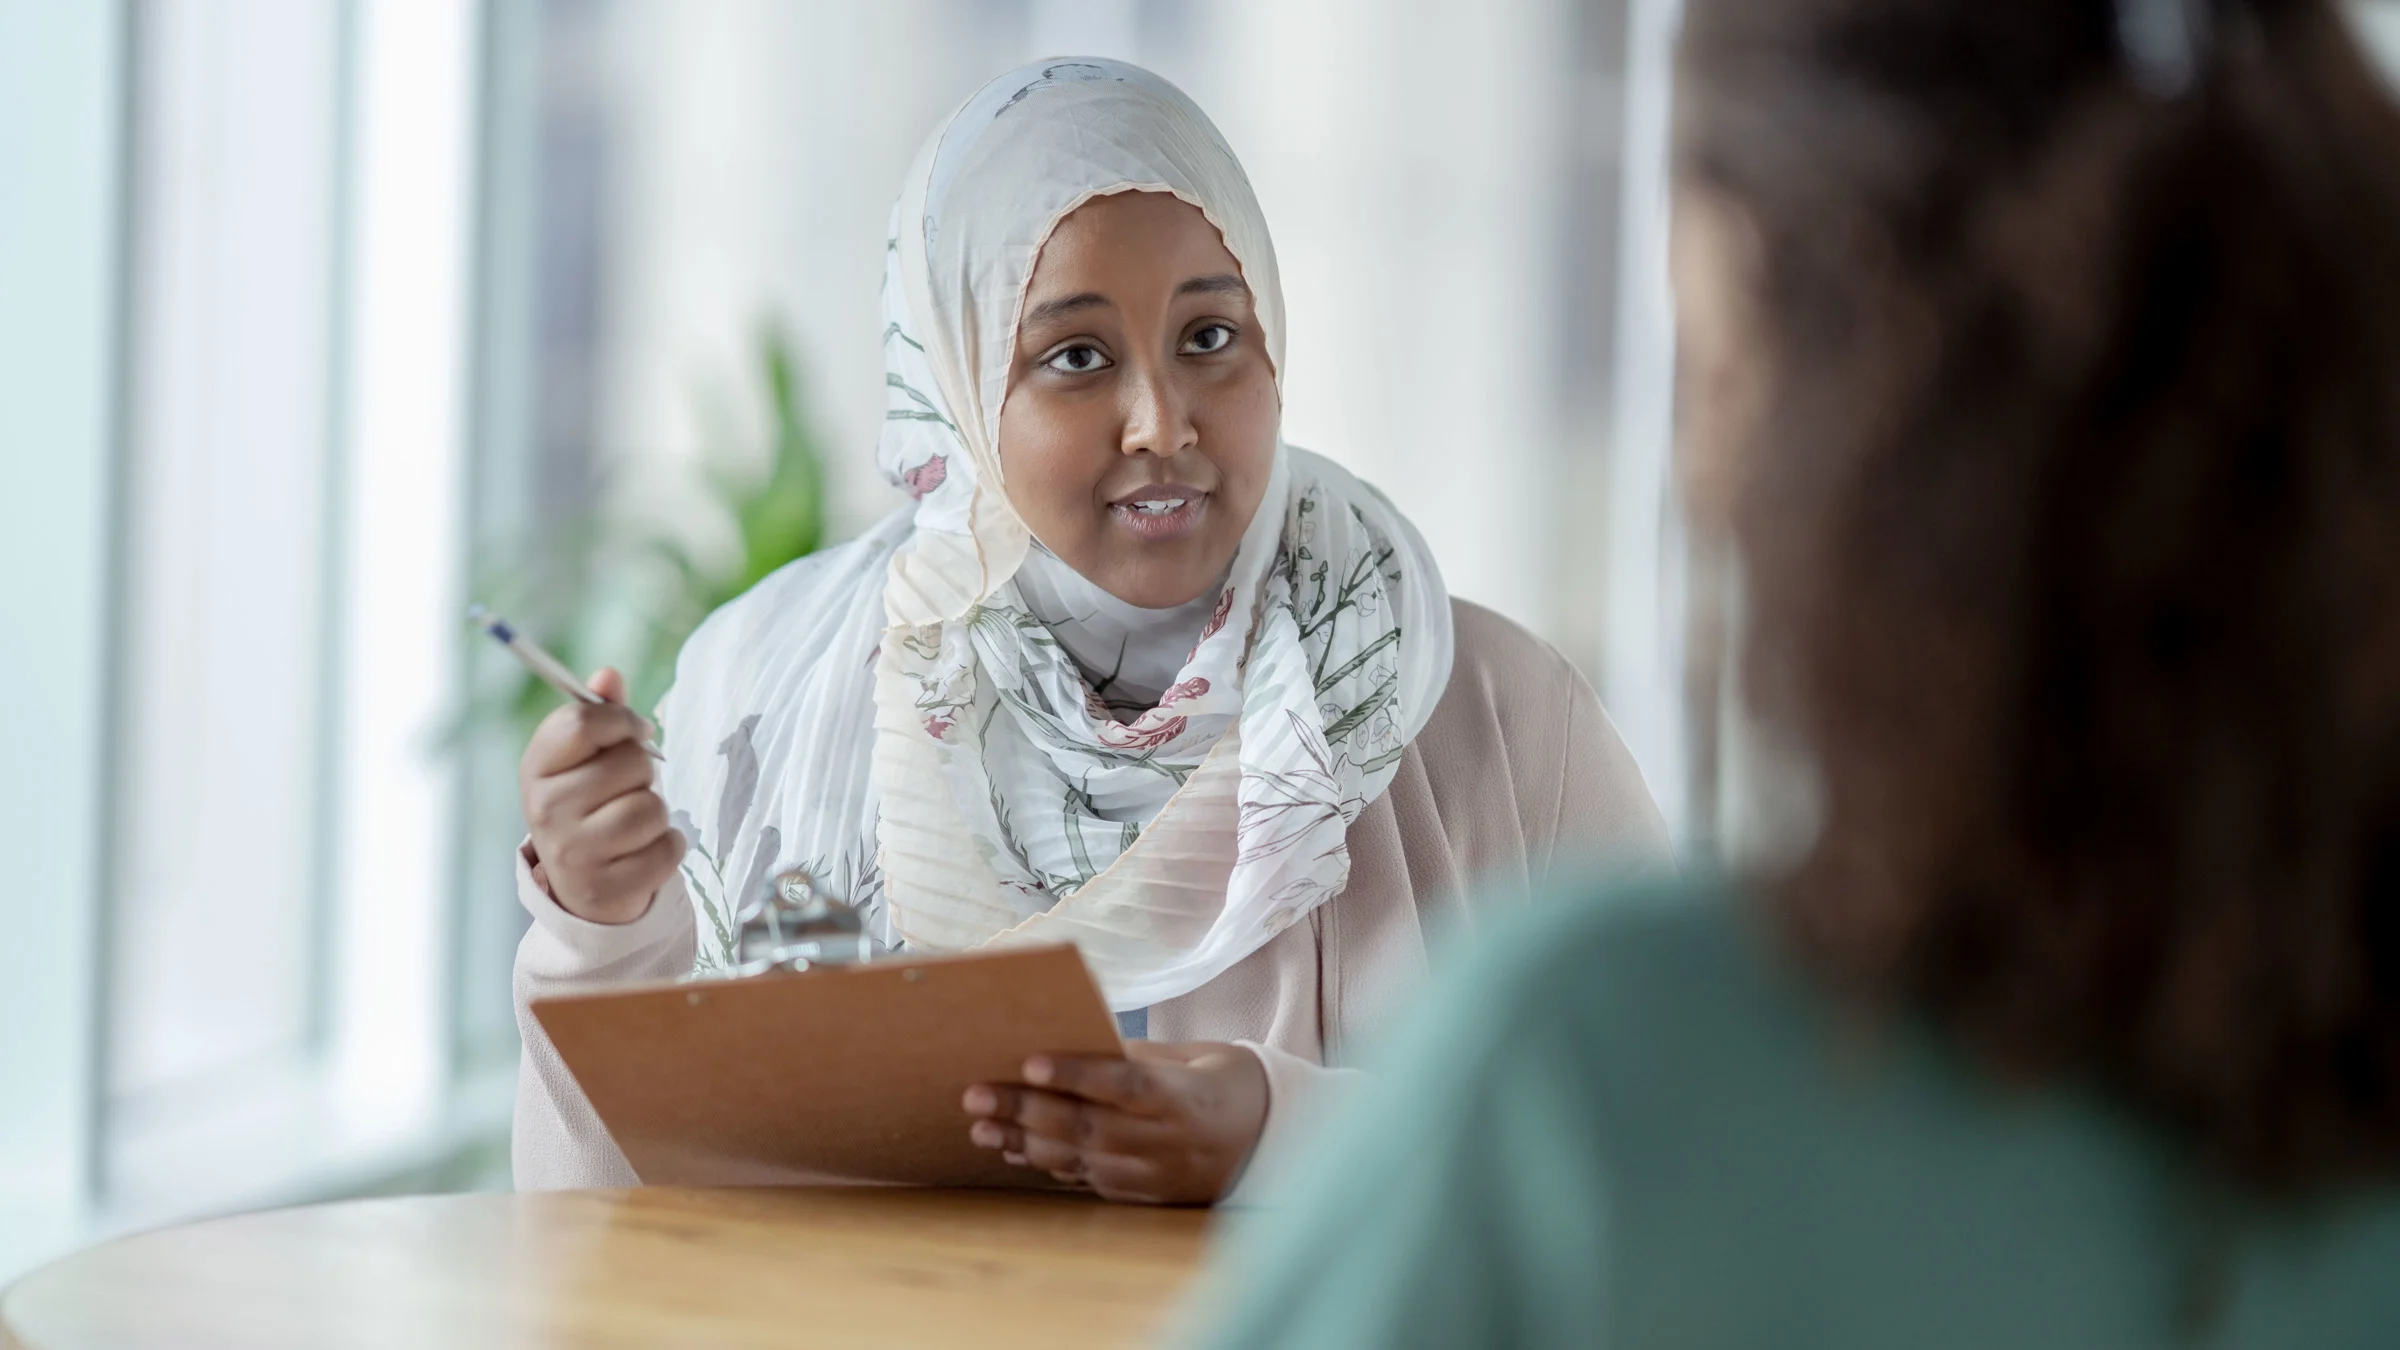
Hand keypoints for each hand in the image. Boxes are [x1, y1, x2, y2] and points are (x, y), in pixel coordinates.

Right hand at [518, 667, 682, 924]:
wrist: (582, 886)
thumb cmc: (591, 806)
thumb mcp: (586, 759)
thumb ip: (600, 714)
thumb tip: (609, 674)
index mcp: (536, 767)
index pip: (582, 722)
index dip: (623, 720)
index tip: (635, 732)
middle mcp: (545, 809)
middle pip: (630, 762)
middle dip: (644, 772)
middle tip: (627, 790)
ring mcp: (572, 852)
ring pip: (652, 808)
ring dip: (657, 813)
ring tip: (634, 823)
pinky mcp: (604, 888)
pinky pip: (668, 848)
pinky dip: (669, 847)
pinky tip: (645, 850)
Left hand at [962, 1041, 1268, 1204]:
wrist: (1267, 1145)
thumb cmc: (1225, 1085)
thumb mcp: (1197, 1058)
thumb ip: (1139, 1055)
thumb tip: (1078, 1045)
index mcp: (1181, 1098)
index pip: (1122, 1084)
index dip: (1076, 1075)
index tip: (1030, 1062)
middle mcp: (1163, 1142)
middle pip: (1085, 1125)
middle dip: (1024, 1110)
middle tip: (974, 1093)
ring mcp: (1149, 1174)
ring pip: (1076, 1159)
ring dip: (1022, 1141)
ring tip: (979, 1124)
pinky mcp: (1138, 1194)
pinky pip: (1083, 1178)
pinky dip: (1045, 1163)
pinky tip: (1012, 1146)